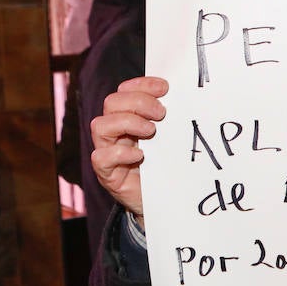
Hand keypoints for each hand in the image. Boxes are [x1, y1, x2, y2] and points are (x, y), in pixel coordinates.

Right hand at [89, 76, 168, 217]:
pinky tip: (140, 155)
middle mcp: (116, 131)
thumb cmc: (168, 164)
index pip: (125, 91)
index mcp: (130, 117)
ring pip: (100, 126)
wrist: (166, 200)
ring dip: (127, 122)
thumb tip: (186, 94)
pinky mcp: (108, 174)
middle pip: (111, 103)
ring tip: (151, 131)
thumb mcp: (170, 136)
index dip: (142, 85)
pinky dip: (120, 153)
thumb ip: (170, 118)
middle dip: (138, 103)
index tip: (165, 87)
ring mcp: (109, 152)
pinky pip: (101, 158)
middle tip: (161, 113)